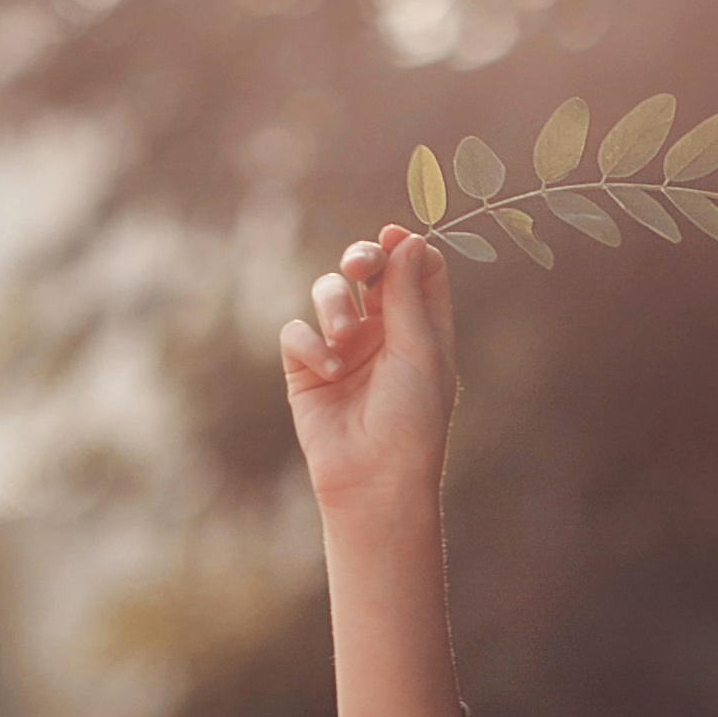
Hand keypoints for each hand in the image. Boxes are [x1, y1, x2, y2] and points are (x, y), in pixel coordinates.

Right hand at [281, 224, 457, 519]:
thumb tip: (409, 237)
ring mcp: (342, 347)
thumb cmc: (412, 420)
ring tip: (345, 339)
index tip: (394, 237)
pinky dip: (310, 345)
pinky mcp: (305, 368)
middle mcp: (382, 331)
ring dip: (333, 306)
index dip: (406, 247)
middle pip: (368, 270)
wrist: (374, 479)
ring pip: (327, 293)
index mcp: (421, 326)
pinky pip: (297, 332)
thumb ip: (408, 293)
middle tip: (359, 265)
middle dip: (361, 258)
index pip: (417, 269)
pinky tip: (329, 371)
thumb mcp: (419, 350)